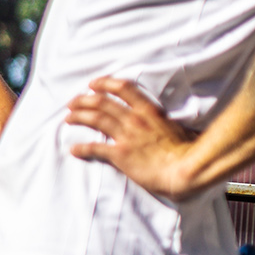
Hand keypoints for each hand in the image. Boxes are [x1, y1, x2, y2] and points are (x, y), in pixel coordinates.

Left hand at [64, 77, 197, 198]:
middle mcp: (134, 120)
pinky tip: (73, 149)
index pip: (123, 89)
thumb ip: (168, 123)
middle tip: (72, 102)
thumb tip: (174, 123)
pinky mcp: (120, 154)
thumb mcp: (179, 128)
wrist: (184, 170)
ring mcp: (126, 136)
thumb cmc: (187, 151)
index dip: (104, 84)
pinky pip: (95, 148)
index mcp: (148, 111)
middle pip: (102, 102)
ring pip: (95, 119)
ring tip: (68, 118)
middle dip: (84, 100)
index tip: (93, 84)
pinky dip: (82, 148)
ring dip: (79, 117)